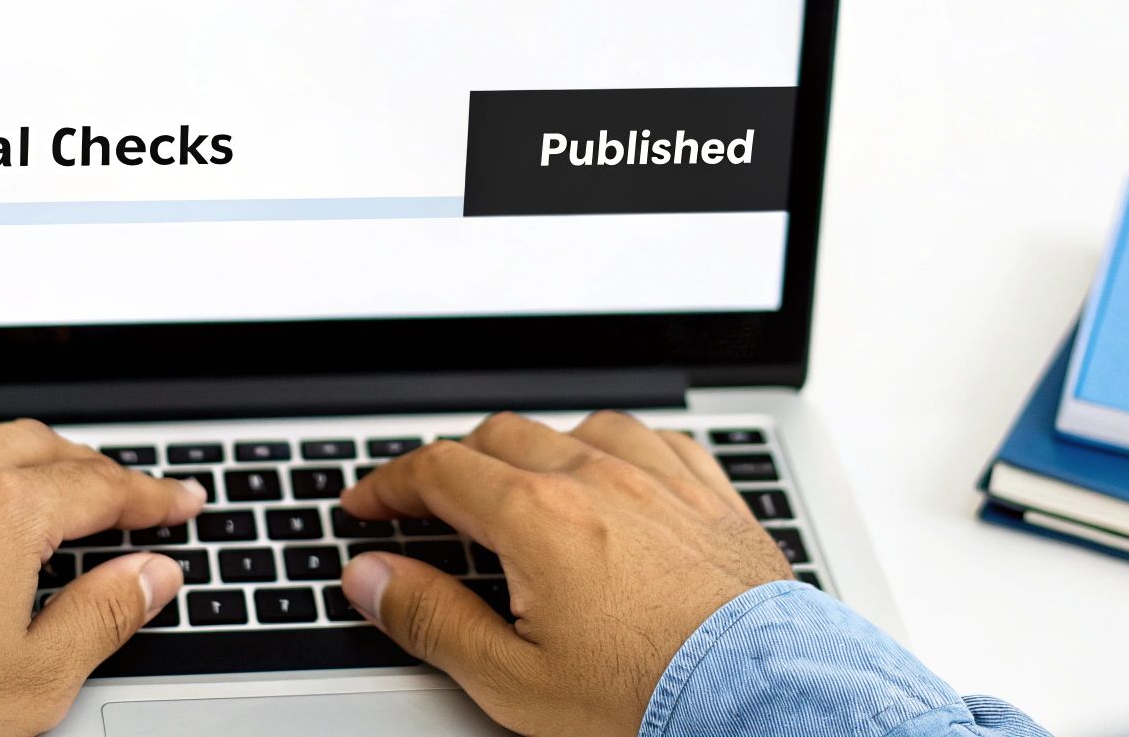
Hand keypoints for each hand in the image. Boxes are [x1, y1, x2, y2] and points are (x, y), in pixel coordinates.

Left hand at [0, 413, 206, 736]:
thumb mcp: (34, 677)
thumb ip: (104, 613)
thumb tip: (153, 574)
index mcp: (6, 510)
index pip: (102, 487)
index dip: (150, 496)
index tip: (178, 501)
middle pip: (40, 450)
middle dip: (88, 472)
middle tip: (119, 498)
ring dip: (8, 458)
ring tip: (29, 484)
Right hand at [338, 411, 792, 736]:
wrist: (760, 701)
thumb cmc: (645, 699)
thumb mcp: (512, 679)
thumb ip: (431, 620)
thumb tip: (372, 579)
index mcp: (538, 518)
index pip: (440, 471)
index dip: (390, 483)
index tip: (369, 503)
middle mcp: (598, 480)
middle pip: (502, 436)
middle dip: (454, 462)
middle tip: (430, 498)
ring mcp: (661, 481)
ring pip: (579, 428)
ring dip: (538, 446)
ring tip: (521, 481)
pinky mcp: (711, 497)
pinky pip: (657, 440)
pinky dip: (620, 446)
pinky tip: (619, 468)